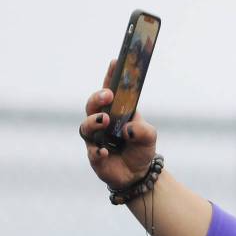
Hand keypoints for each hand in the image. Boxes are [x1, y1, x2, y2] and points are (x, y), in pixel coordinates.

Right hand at [80, 59, 157, 189]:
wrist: (138, 173)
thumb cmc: (141, 148)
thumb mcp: (149, 136)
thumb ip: (143, 130)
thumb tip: (128, 129)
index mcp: (117, 111)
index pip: (111, 90)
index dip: (110, 75)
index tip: (115, 61)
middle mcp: (102, 121)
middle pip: (92, 105)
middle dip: (97, 98)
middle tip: (108, 95)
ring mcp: (96, 138)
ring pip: (86, 126)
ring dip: (94, 122)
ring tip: (105, 120)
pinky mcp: (94, 155)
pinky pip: (92, 151)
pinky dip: (97, 150)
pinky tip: (104, 151)